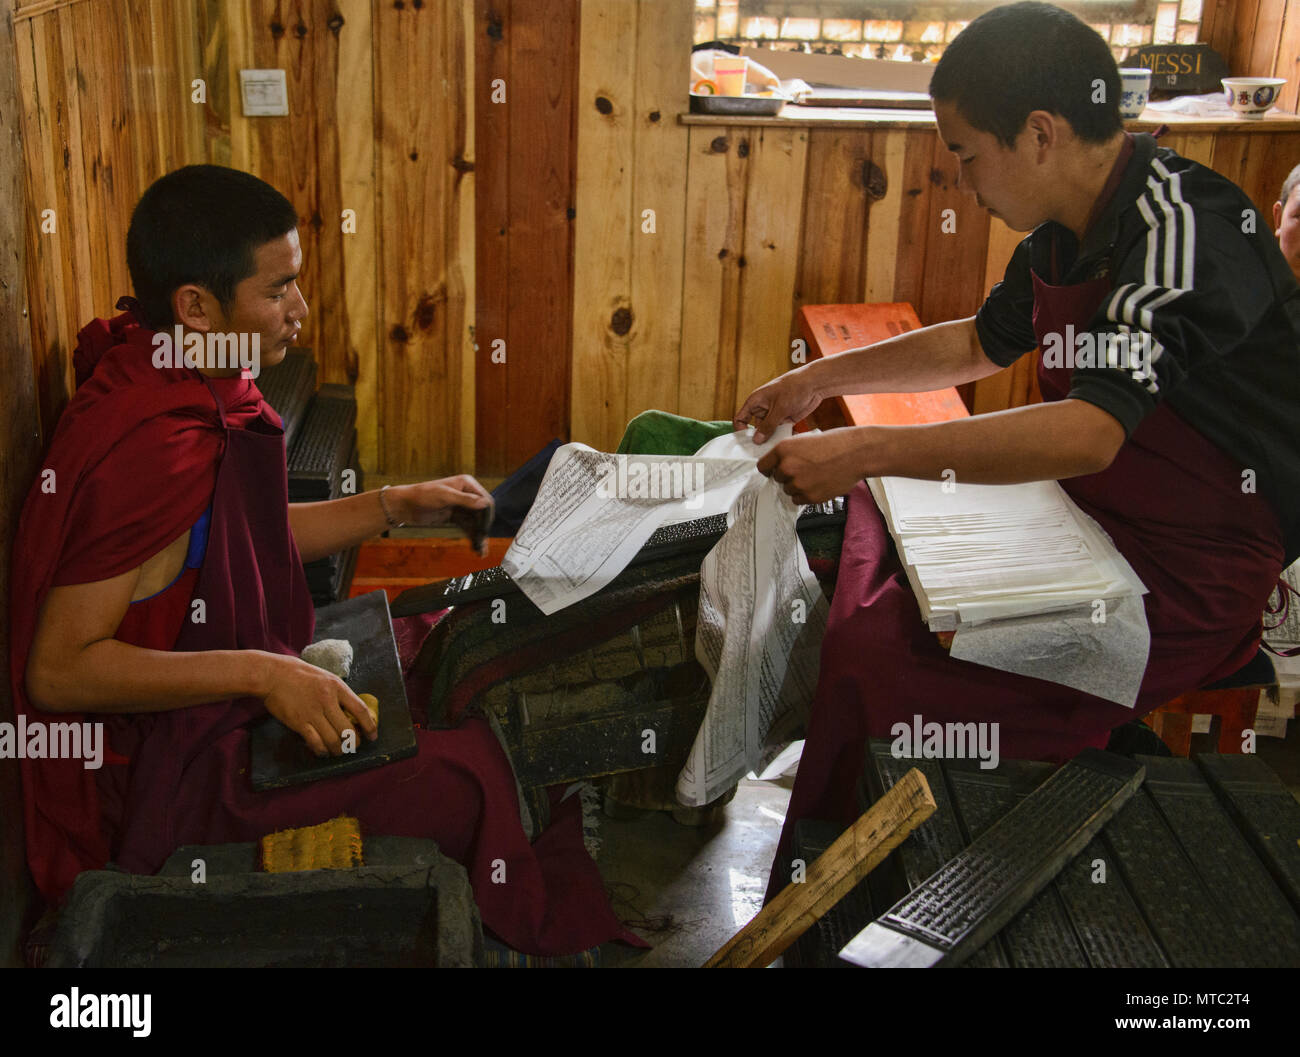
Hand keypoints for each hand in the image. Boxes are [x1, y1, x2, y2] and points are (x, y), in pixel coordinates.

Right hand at [261, 654, 377, 756]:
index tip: (372, 736)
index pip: (361, 709)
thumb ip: (339, 693)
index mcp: (337, 687)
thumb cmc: (301, 675)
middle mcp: (327, 700)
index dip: (369, 725)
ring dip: (338, 750)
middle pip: (348, 729)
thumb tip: (352, 712)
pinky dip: (321, 750)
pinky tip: (323, 751)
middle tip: (353, 746)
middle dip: (354, 742)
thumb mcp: (326, 677)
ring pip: (333, 740)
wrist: (274, 675)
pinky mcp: (299, 722)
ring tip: (338, 751)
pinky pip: (315, 742)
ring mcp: (313, 712)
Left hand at [392, 475, 493, 555]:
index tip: (485, 529)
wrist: (405, 505)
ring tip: (480, 551)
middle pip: (482, 513)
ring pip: (475, 522)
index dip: (487, 515)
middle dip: (483, 528)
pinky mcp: (455, 516)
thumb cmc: (422, 495)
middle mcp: (466, 494)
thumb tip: (484, 503)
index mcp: (466, 484)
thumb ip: (465, 500)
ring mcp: (461, 506)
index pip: (484, 500)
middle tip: (482, 543)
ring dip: (479, 535)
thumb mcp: (444, 496)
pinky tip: (475, 548)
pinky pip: (467, 527)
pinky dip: (472, 537)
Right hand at [733, 369, 822, 443]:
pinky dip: (783, 437)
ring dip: (772, 440)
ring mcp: (774, 414)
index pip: (741, 418)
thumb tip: (756, 440)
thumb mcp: (780, 408)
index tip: (748, 441)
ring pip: (769, 432)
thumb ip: (768, 425)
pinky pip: (780, 432)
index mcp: (756, 401)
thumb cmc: (794, 388)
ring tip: (776, 448)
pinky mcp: (786, 419)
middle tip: (763, 450)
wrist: (815, 383)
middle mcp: (763, 409)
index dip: (741, 430)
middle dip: (759, 439)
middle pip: (755, 428)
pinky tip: (788, 441)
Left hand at [756, 428, 871, 504]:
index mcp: (783, 449)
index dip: (770, 469)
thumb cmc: (835, 443)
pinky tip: (819, 484)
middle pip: (777, 479)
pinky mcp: (809, 496)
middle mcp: (787, 467)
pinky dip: (807, 495)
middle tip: (806, 470)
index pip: (763, 466)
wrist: (856, 453)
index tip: (775, 471)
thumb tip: (778, 465)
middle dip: (788, 476)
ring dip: (798, 486)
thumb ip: (789, 453)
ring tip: (816, 475)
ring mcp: (798, 483)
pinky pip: (799, 500)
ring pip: (789, 490)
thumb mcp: (805, 440)